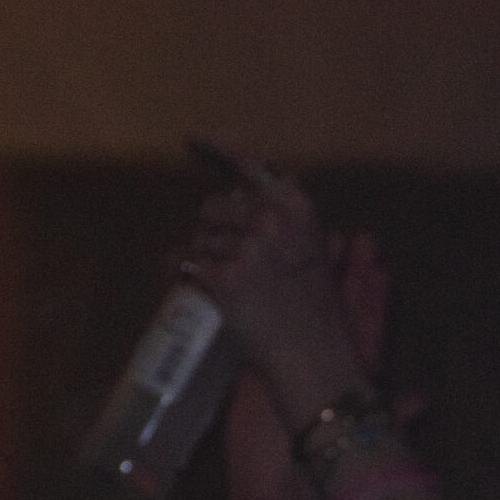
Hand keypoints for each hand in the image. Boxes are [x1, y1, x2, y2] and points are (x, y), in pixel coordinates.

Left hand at [181, 161, 363, 426]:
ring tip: (228, 285)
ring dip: (202, 256)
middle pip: (216, 205)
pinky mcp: (222, 277)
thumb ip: (281, 224)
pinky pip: (182, 262)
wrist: (316, 361)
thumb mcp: (312, 256)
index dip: (218, 148)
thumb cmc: (318, 315)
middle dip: (214, 227)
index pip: (250, 166)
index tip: (192, 138)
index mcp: (298, 208)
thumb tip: (241, 202)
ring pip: (198, 237)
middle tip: (229, 257)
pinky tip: (195, 285)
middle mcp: (271, 219)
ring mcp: (246, 247)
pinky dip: (180, 272)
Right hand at [222, 230, 420, 499]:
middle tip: (350, 235)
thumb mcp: (353, 461)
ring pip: (301, 320)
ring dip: (304, 284)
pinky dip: (259, 306)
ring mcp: (290, 376)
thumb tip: (423, 400)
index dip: (372, 300)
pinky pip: (260, 335)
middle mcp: (324, 377)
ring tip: (305, 242)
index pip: (367, 336)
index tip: (378, 263)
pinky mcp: (255, 382)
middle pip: (336, 317)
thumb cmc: (313, 496)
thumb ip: (388, 431)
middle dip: (344, 278)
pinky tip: (251, 274)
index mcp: (351, 391)